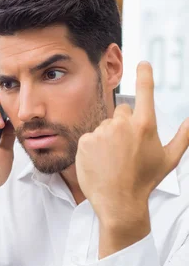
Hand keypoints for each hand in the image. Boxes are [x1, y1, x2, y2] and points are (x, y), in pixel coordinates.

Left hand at [76, 62, 188, 252]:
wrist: (118, 202)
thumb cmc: (145, 181)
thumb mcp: (170, 159)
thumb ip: (183, 136)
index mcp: (145, 125)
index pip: (144, 91)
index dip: (144, 75)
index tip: (142, 62)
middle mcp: (123, 125)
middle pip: (122, 113)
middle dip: (124, 126)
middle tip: (126, 149)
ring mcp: (102, 132)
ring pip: (105, 126)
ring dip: (108, 138)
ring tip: (113, 160)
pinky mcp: (85, 141)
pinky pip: (90, 137)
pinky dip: (93, 147)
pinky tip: (100, 162)